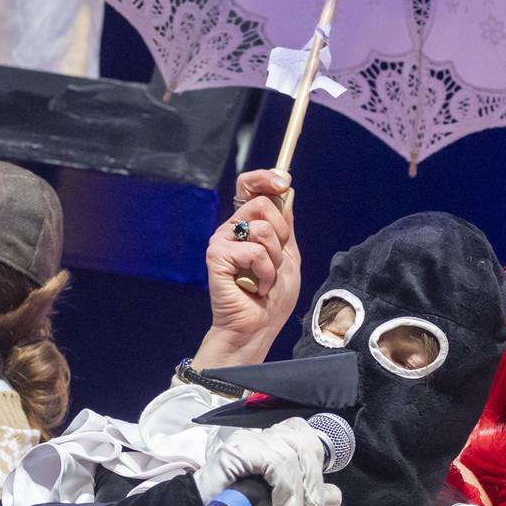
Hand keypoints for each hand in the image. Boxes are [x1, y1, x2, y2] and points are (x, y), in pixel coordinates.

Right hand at [191, 169, 299, 369]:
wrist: (257, 328)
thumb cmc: (272, 298)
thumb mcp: (289, 255)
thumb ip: (286, 225)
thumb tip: (286, 190)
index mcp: (246, 226)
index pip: (248, 186)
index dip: (264, 178)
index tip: (282, 182)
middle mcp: (231, 229)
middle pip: (261, 203)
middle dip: (281, 234)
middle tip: (275, 261)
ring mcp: (221, 242)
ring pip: (261, 228)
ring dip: (274, 260)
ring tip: (264, 279)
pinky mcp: (216, 257)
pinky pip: (253, 251)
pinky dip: (265, 273)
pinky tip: (255, 288)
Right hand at [195, 418, 341, 505]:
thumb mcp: (278, 502)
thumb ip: (305, 496)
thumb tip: (335, 495)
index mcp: (271, 441)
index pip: (304, 432)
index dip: (317, 460)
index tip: (316, 493)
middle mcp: (260, 435)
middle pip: (303, 440)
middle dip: (312, 477)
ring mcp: (248, 440)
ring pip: (291, 454)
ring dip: (298, 489)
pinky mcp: (238, 450)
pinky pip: (274, 462)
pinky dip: (284, 487)